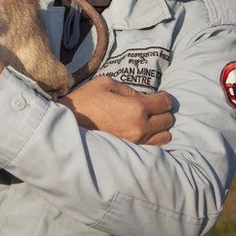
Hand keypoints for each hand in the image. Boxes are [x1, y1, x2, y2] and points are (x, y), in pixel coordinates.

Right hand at [58, 76, 174, 144]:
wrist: (67, 127)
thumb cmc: (85, 101)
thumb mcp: (105, 83)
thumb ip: (129, 89)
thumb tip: (142, 97)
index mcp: (136, 108)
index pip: (166, 103)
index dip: (164, 97)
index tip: (158, 96)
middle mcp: (140, 127)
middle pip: (168, 120)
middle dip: (162, 112)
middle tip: (151, 108)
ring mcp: (136, 142)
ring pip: (165, 136)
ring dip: (159, 127)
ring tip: (147, 121)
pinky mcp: (131, 152)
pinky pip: (155, 147)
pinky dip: (153, 139)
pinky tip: (141, 132)